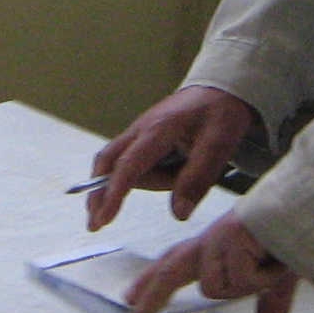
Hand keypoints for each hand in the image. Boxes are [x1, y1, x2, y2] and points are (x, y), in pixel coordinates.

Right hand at [85, 86, 252, 230]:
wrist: (219, 89)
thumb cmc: (219, 113)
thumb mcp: (219, 145)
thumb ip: (197, 179)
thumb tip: (178, 213)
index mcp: (158, 129)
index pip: (128, 166)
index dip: (113, 194)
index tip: (103, 218)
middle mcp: (141, 130)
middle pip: (107, 162)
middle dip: (98, 192)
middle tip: (94, 223)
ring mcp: (139, 133)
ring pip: (125, 166)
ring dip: (149, 182)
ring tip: (187, 171)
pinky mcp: (144, 139)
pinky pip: (135, 163)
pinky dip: (142, 177)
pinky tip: (170, 176)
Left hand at [122, 211, 298, 312]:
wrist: (306, 211)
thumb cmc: (288, 234)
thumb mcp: (276, 279)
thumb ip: (268, 304)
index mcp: (212, 249)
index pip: (172, 266)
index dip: (150, 284)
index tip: (131, 299)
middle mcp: (209, 242)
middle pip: (168, 273)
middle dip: (149, 301)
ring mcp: (217, 239)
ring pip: (214, 286)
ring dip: (245, 284)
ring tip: (268, 264)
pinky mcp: (230, 238)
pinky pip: (239, 277)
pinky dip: (261, 276)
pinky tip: (272, 258)